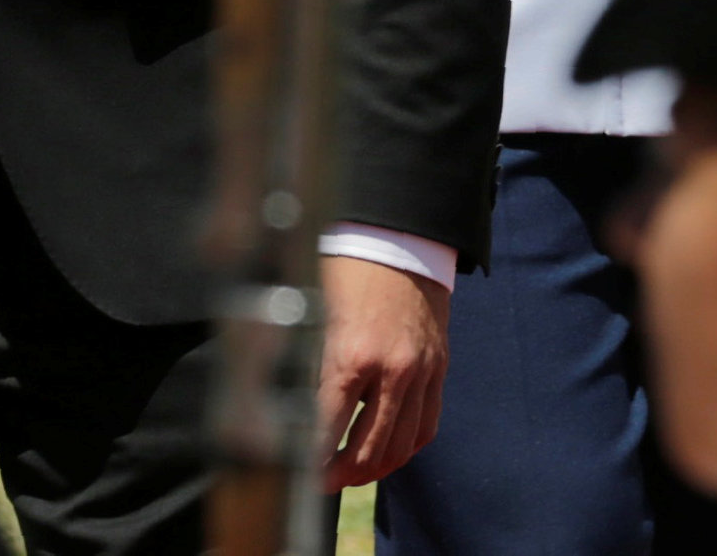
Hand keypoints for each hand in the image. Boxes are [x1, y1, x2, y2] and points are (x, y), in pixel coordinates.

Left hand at [315, 254, 447, 492]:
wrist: (399, 237)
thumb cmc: (345, 270)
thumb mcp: (313, 313)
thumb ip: (302, 363)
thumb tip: (278, 410)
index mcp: (352, 356)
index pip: (326, 432)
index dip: (309, 463)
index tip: (294, 477)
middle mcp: (391, 371)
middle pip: (368, 451)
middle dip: (340, 475)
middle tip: (320, 480)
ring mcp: (420, 372)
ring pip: (400, 447)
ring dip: (373, 468)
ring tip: (349, 472)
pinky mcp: (438, 368)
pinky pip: (426, 426)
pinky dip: (405, 447)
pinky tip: (384, 450)